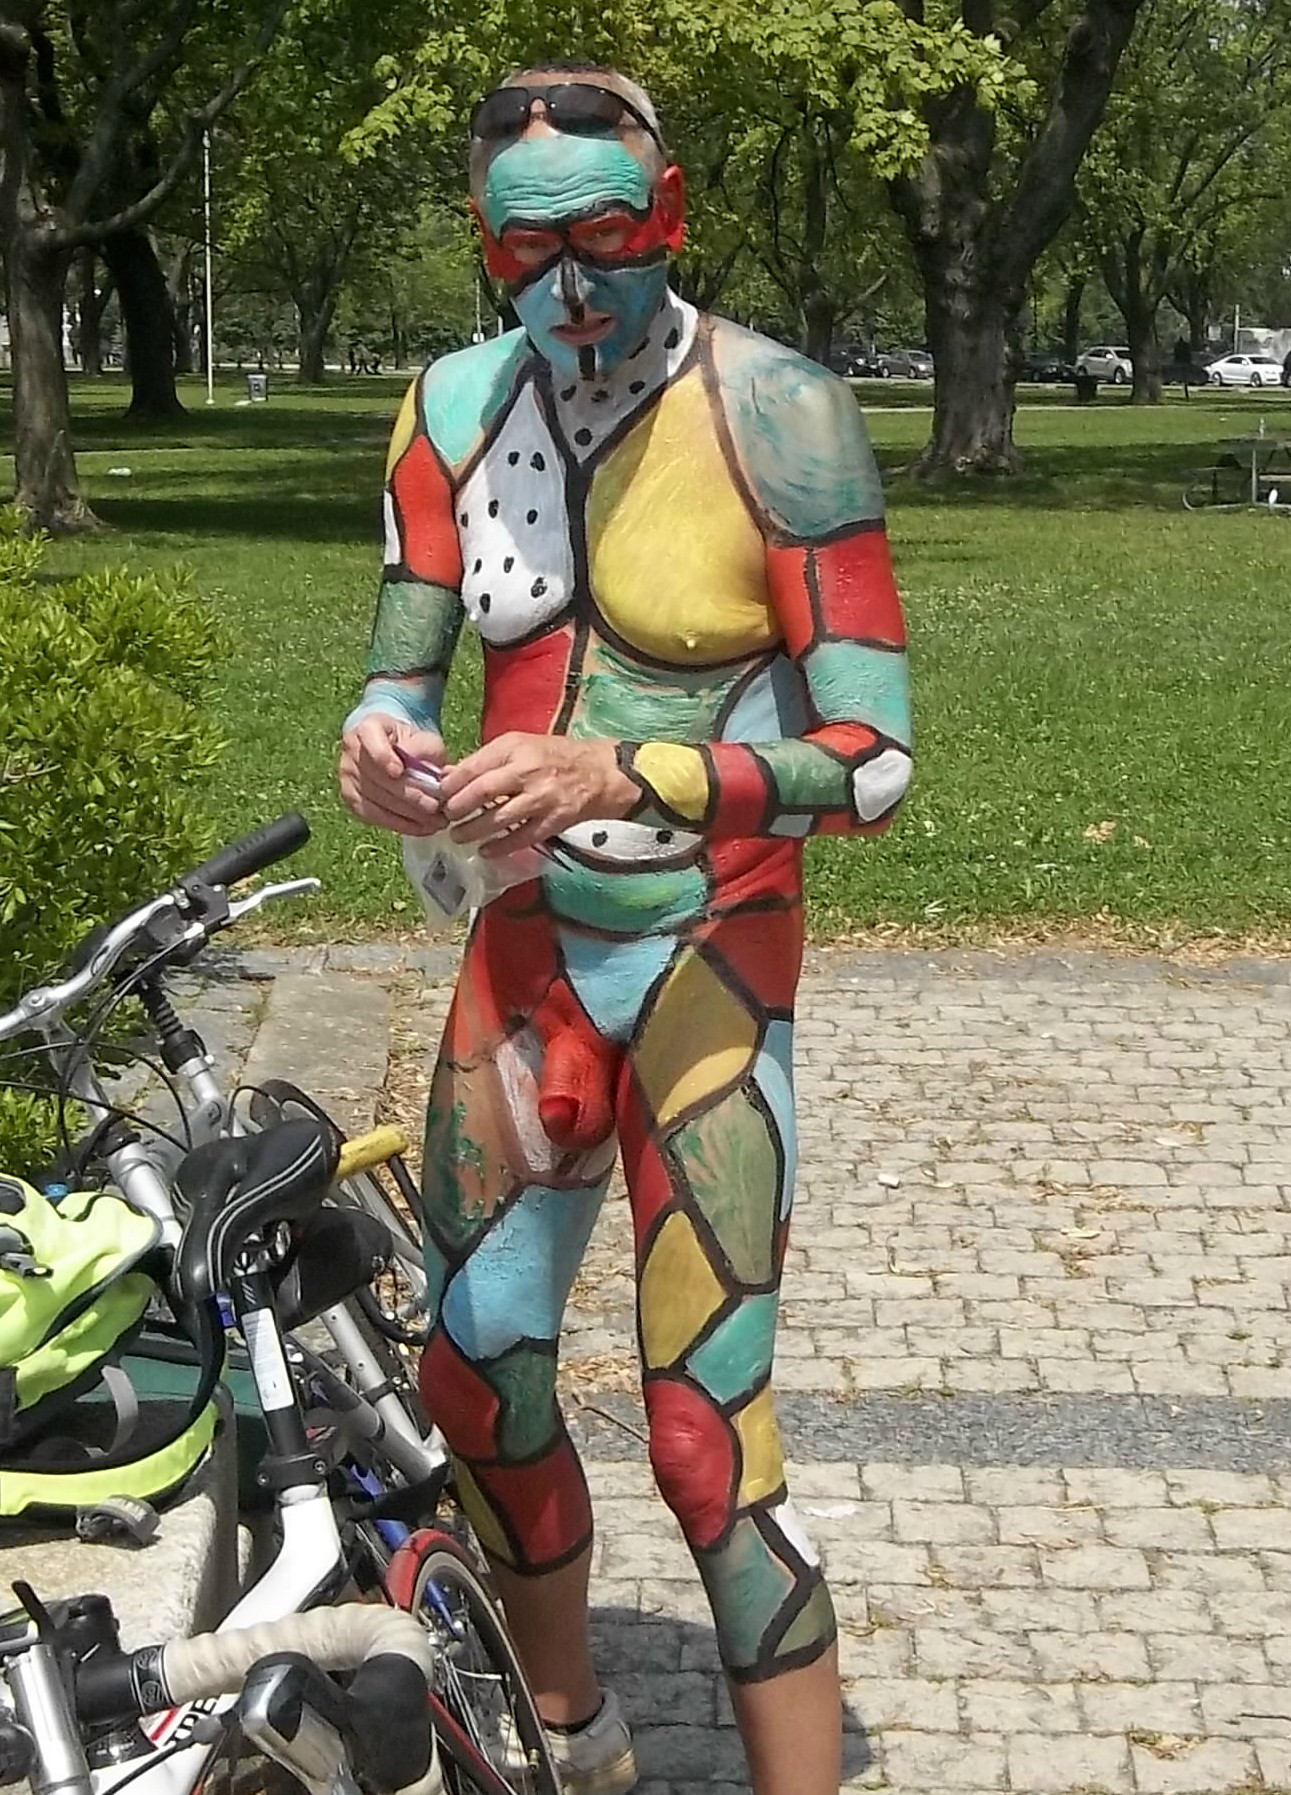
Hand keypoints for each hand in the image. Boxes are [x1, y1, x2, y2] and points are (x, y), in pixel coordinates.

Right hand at [337, 714, 445, 835]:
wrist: (394, 749)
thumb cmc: (412, 743)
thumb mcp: (425, 739)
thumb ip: (426, 751)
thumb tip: (427, 773)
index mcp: (368, 727)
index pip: (370, 740)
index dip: (383, 757)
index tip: (399, 772)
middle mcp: (351, 750)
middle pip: (375, 778)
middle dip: (407, 796)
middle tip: (434, 807)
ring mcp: (346, 775)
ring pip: (374, 800)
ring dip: (406, 815)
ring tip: (434, 822)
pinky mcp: (350, 798)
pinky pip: (372, 816)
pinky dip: (398, 824)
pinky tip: (420, 828)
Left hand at [439, 733, 637, 855]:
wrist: (603, 772)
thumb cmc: (557, 756)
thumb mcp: (522, 745)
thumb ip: (488, 760)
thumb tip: (450, 776)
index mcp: (516, 747)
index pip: (473, 766)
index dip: (451, 784)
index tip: (439, 795)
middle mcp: (527, 770)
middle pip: (481, 792)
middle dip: (457, 808)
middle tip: (446, 817)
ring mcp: (541, 797)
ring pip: (498, 818)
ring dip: (473, 830)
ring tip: (459, 836)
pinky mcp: (554, 820)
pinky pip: (521, 837)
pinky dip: (500, 847)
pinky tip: (486, 851)